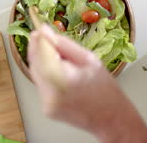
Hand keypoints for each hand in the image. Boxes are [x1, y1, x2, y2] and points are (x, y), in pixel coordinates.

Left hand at [28, 25, 146, 142]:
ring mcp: (46, 103)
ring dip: (43, 62)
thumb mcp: (88, 59)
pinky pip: (41, 85)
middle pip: (34, 63)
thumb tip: (44, 31)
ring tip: (63, 60)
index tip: (39, 28)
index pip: (41, 52)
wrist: (111, 119)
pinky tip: (62, 75)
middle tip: (47, 38)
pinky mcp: (46, 109)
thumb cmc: (105, 88)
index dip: (39, 39)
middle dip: (38, 48)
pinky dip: (47, 75)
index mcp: (61, 78)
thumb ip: (64, 44)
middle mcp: (50, 92)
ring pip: (36, 73)